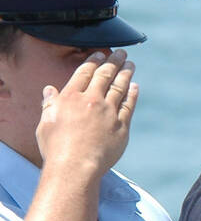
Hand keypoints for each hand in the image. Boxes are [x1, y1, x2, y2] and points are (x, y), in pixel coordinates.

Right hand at [36, 49, 137, 176]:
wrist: (75, 167)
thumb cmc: (56, 148)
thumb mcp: (45, 123)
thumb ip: (49, 104)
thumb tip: (49, 90)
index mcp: (71, 98)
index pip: (84, 73)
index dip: (93, 61)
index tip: (100, 54)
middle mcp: (92, 101)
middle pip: (105, 75)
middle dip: (114, 61)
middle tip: (121, 53)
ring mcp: (109, 112)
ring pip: (120, 87)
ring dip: (126, 73)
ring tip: (130, 64)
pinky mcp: (122, 125)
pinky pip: (129, 105)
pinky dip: (132, 94)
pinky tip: (135, 87)